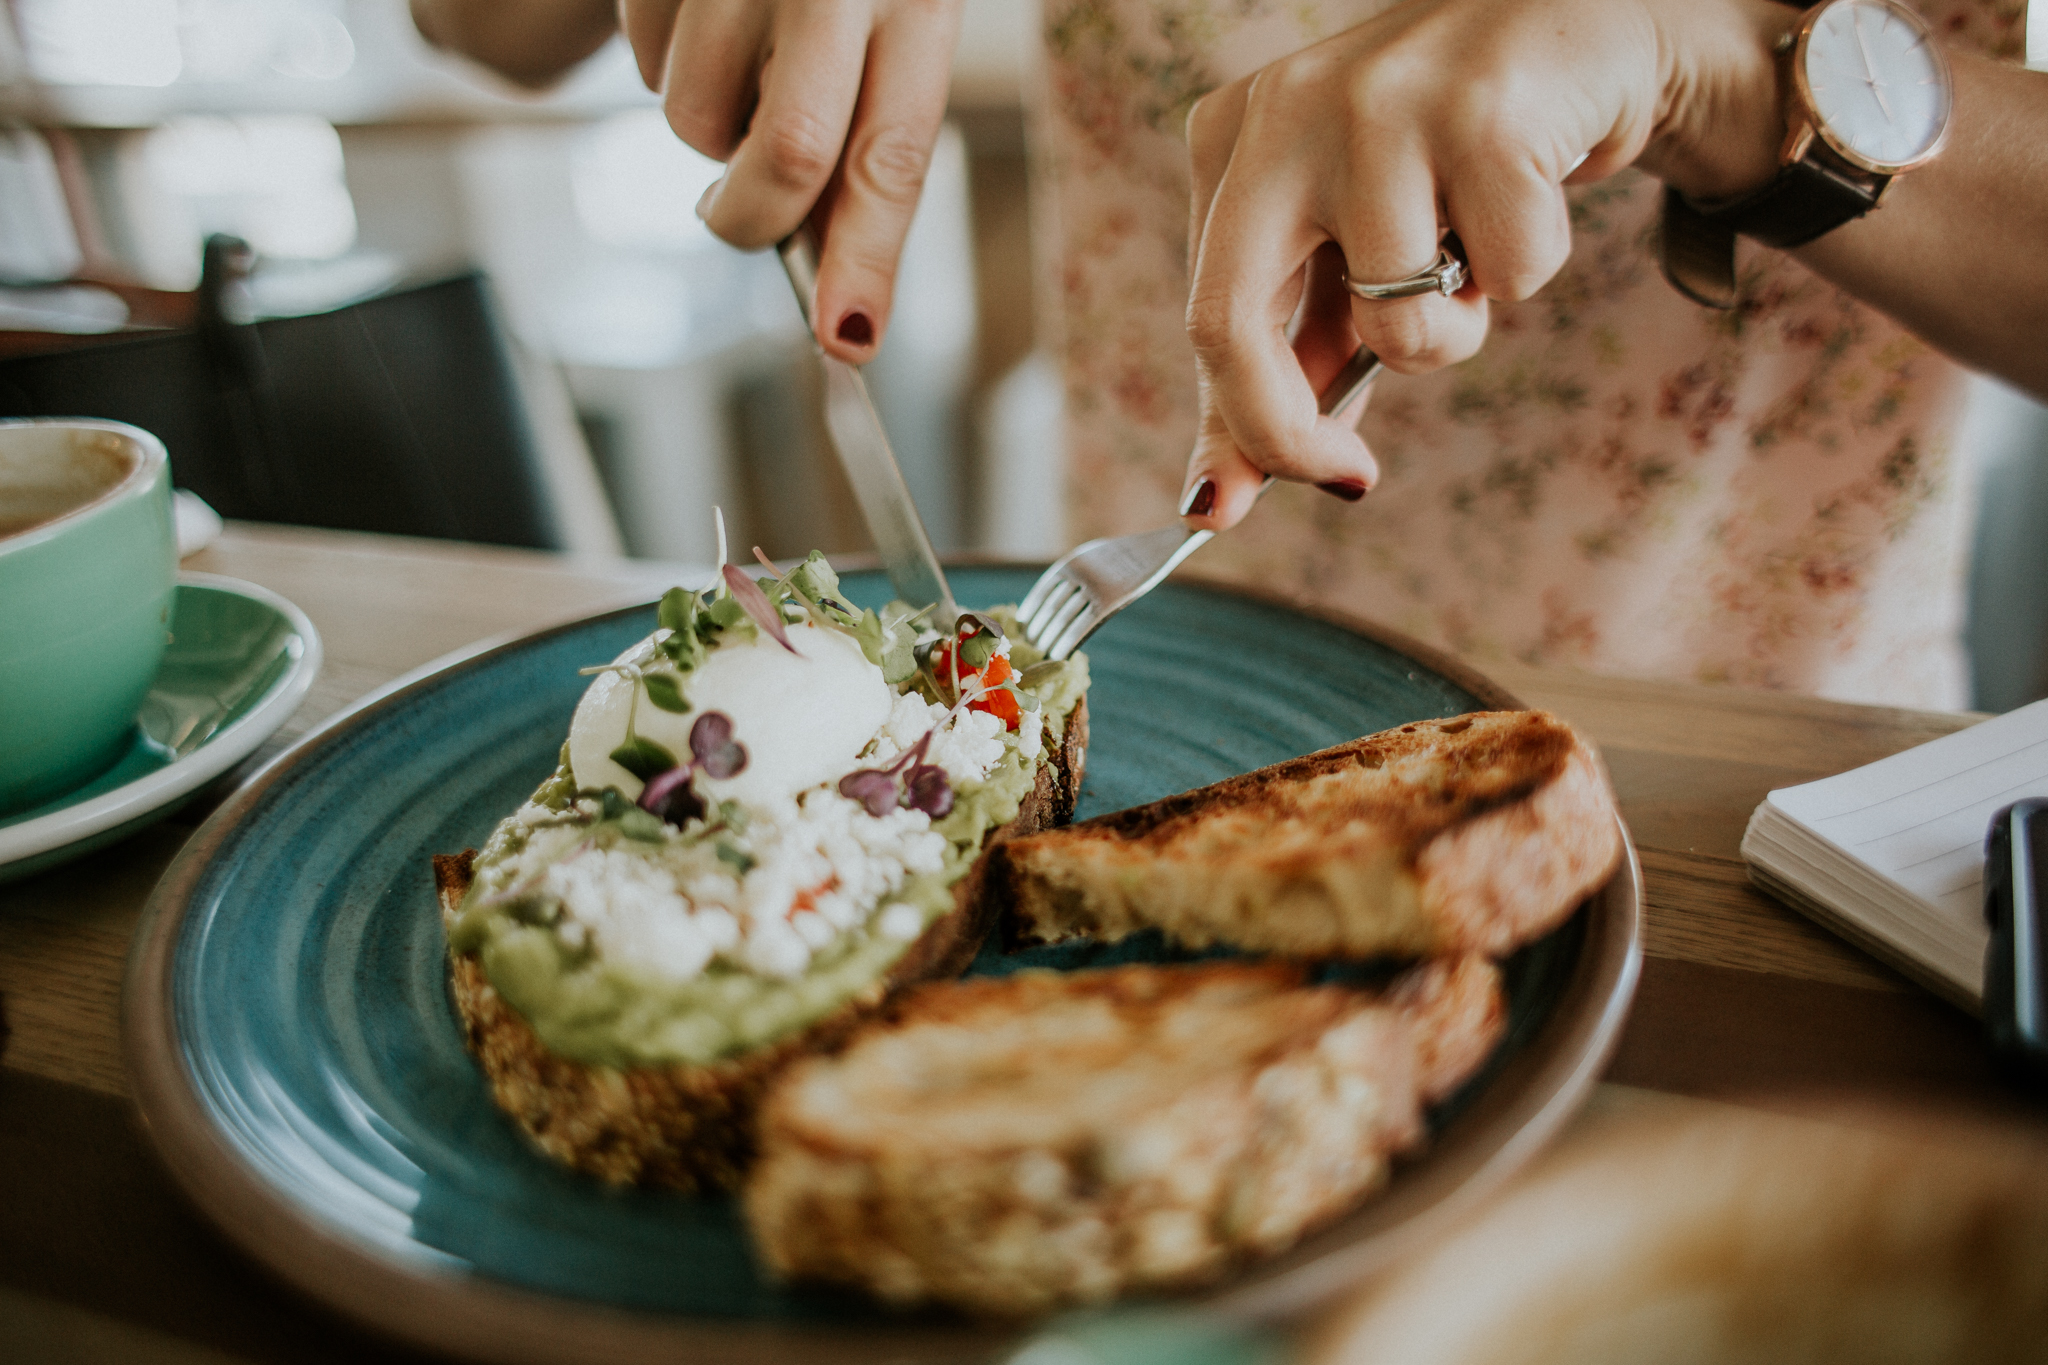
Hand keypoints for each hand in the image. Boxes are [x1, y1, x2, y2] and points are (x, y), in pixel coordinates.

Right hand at [621, 0, 963, 361]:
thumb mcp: (895, 23)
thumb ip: (867, 137)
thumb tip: (833, 277)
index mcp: (915, 0)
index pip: (891, 159)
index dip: (866, 261)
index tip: (847, 339)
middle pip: (786, 156)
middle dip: (753, 219)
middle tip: (737, 216)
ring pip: (696, 121)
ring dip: (709, 132)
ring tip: (742, 65)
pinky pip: (646, 62)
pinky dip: (670, 68)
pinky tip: (705, 18)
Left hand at [1176, 0, 1788, 530]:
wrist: (1582, 37)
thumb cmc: (1449, 166)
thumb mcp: (1350, 257)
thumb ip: (1294, 364)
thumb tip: (1226, 495)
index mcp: (1233, 140)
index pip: (1205, 320)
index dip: (1239, 434)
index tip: (1246, 508)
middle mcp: (1286, 111)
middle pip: (1231, 323)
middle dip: (1284, 432)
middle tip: (1347, 478)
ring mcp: (1381, 103)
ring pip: (1399, 322)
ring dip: (1458, 329)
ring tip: (1472, 255)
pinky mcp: (1485, 109)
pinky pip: (1511, 276)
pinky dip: (1529, 267)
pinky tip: (1529, 193)